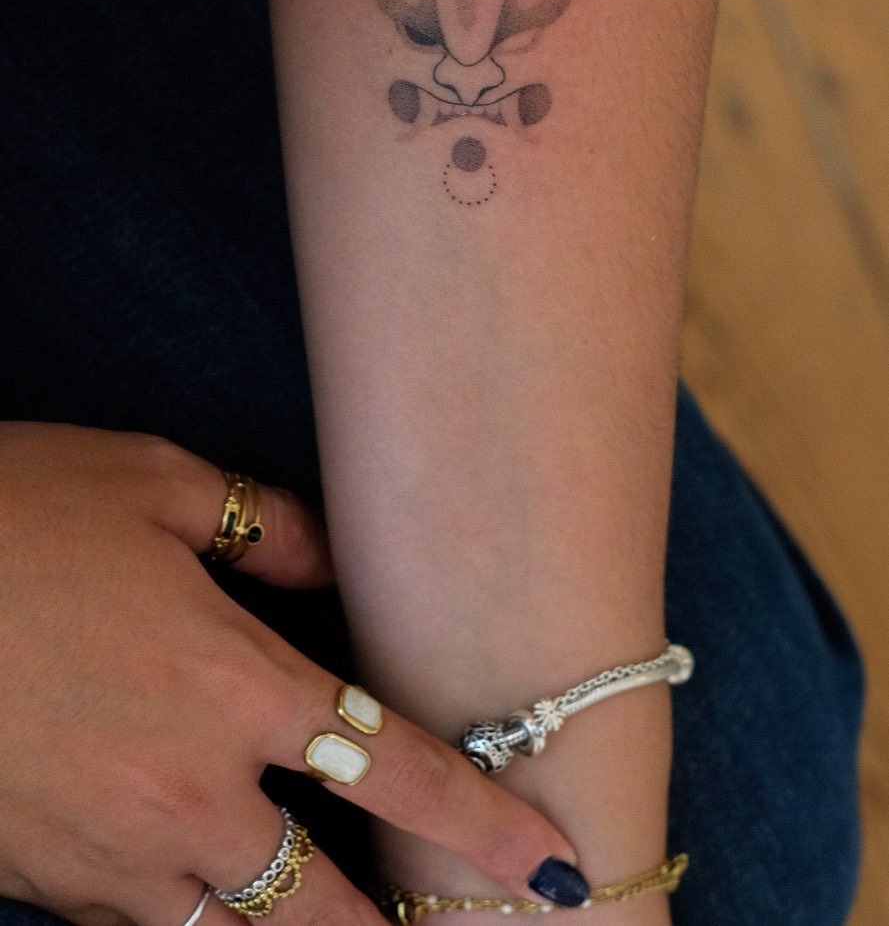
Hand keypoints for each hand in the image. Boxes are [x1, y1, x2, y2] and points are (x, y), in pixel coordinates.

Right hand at [0, 422, 584, 925]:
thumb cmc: (14, 512)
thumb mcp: (153, 483)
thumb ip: (267, 528)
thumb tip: (334, 560)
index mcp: (232, 684)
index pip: (391, 767)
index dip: (477, 823)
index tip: (542, 863)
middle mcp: (185, 791)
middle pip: (322, 909)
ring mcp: (107, 854)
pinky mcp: (40, 880)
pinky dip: (183, 923)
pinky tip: (202, 895)